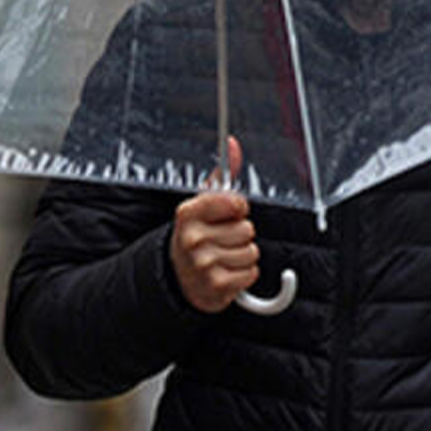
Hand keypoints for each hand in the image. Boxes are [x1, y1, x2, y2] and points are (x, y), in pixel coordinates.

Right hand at [168, 137, 259, 313]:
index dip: (238, 210)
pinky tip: (227, 273)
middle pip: (247, 229)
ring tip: (223, 257)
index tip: (228, 215)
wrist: (179, 279)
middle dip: (240, 235)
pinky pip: (251, 272)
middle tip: (222, 241)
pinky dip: (244, 275)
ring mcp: (203, 264)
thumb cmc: (197, 237)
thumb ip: (221, 176)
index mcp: (188, 214)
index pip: (235, 203)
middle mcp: (192, 238)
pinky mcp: (215, 286)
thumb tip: (233, 145)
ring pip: (251, 252)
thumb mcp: (203, 206)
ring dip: (242, 256)